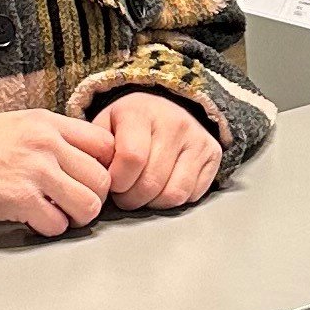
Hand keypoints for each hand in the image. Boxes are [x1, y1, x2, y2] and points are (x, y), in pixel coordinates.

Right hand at [0, 108, 114, 237]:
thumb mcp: (21, 124)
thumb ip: (55, 137)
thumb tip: (87, 159)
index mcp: (49, 123)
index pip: (106, 145)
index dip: (106, 166)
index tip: (92, 178)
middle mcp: (46, 144)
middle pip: (102, 179)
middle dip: (93, 197)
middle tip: (77, 202)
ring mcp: (35, 171)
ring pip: (88, 204)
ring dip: (77, 216)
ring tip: (59, 213)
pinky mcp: (21, 199)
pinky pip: (58, 224)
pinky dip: (50, 228)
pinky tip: (35, 219)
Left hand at [92, 91, 224, 211]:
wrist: (167, 105)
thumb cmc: (130, 123)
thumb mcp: (105, 126)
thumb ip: (97, 151)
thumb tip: (96, 181)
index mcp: (141, 111)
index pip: (132, 158)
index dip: (118, 182)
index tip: (112, 183)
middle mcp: (174, 122)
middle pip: (152, 182)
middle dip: (132, 199)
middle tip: (125, 195)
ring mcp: (197, 138)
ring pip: (174, 194)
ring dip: (153, 204)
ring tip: (143, 193)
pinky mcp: (213, 153)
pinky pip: (193, 195)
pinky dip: (174, 199)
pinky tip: (163, 187)